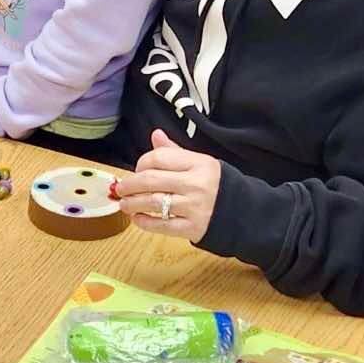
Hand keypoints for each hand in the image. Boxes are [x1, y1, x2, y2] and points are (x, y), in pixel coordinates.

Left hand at [113, 127, 222, 245]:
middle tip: (120, 188)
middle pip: (151, 180)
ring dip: (132, 203)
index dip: (141, 163)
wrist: (243, 212)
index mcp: (198, 163)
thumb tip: (155, 135)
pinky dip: (144, 222)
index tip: (137, 170)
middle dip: (130, 184)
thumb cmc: (217, 184)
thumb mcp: (201, 162)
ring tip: (124, 204)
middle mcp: (196, 184)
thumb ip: (175, 151)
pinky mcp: (192, 228)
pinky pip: (161, 226)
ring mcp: (194, 207)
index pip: (159, 158)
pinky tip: (137, 219)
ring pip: (153, 203)